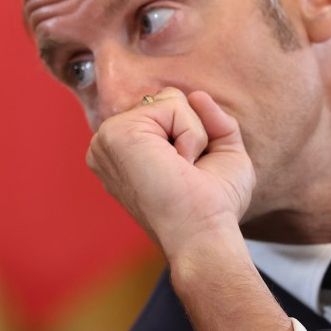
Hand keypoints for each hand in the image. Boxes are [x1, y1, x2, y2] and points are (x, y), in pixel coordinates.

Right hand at [85, 87, 254, 259]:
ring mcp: (108, 137)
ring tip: (182, 168)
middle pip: (165, 100)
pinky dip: (191, 134)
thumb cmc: (212, 206)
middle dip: (192, 130)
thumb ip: (213, 120)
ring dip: (193, 134)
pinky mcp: (117, 133)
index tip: (187, 173)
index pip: (163, 112)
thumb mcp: (222, 154)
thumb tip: (197, 95)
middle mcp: (109, 144)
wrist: (203, 235)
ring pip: (171, 100)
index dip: (190, 135)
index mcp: (123, 150)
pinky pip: (172, 105)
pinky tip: (178, 164)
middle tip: (186, 170)